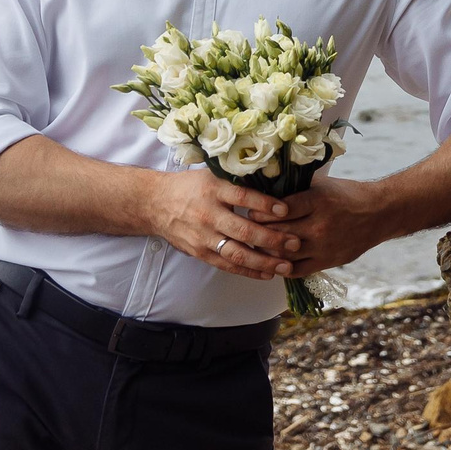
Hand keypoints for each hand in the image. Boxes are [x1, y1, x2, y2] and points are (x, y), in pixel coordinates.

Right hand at [150, 168, 302, 278]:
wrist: (155, 203)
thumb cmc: (190, 187)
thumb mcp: (211, 175)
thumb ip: (236, 182)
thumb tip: (273, 181)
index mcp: (213, 190)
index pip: (242, 197)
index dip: (264, 204)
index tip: (286, 209)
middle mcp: (208, 214)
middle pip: (244, 230)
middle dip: (272, 239)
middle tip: (295, 243)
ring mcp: (203, 237)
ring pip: (237, 253)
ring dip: (264, 262)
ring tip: (286, 266)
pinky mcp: (200, 253)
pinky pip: (227, 265)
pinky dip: (248, 271)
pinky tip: (267, 274)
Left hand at [263, 176, 403, 277]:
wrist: (379, 213)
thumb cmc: (347, 195)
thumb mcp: (322, 185)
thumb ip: (296, 192)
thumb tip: (263, 193)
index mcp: (318, 201)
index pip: (279, 209)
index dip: (260, 211)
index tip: (250, 210)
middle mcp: (320, 225)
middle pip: (278, 232)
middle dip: (258, 230)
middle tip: (246, 228)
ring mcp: (324, 246)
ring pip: (284, 253)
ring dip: (267, 250)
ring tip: (257, 244)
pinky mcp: (327, 261)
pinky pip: (296, 270)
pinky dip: (281, 267)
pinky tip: (273, 260)